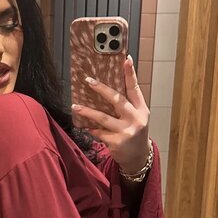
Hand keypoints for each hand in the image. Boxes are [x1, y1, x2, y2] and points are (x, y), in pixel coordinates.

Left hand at [71, 55, 150, 173]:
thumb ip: (127, 104)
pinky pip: (99, 132)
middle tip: (88, 80)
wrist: (138, 157)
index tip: (126, 59)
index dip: (130, 73)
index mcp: (141, 109)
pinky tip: (84, 126)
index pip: (135, 88)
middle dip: (102, 89)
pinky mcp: (116, 142)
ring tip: (75, 106)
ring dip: (87, 111)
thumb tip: (105, 87)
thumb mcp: (137, 117)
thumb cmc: (134, 132)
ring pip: (103, 117)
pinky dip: (91, 128)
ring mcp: (126, 131)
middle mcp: (135, 119)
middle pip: (117, 100)